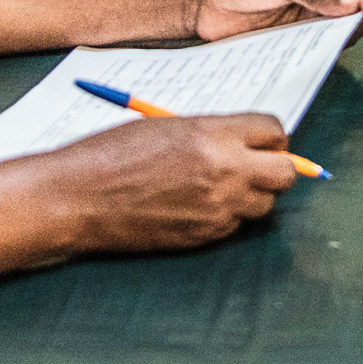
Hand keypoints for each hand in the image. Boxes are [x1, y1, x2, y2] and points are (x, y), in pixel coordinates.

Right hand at [55, 109, 296, 250]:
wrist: (77, 198)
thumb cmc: (112, 154)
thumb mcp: (168, 126)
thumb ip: (213, 132)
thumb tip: (244, 139)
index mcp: (213, 136)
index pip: (275, 131)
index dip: (271, 135)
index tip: (262, 139)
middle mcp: (223, 173)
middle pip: (285, 173)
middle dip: (277, 166)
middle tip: (258, 163)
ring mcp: (214, 210)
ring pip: (264, 205)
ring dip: (253, 195)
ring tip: (223, 185)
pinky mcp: (201, 238)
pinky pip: (234, 226)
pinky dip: (227, 216)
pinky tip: (199, 205)